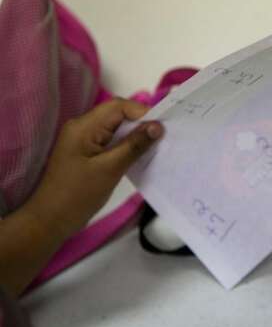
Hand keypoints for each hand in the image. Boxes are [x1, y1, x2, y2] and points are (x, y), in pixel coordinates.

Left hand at [25, 99, 162, 238]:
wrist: (52, 219)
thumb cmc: (79, 194)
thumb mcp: (110, 169)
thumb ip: (134, 145)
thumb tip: (158, 126)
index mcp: (84, 126)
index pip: (118, 106)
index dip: (143, 112)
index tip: (164, 128)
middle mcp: (82, 127)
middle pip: (117, 115)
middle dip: (141, 123)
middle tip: (164, 138)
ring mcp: (84, 140)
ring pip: (116, 128)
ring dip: (136, 135)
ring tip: (157, 147)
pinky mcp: (87, 153)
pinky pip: (111, 141)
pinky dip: (127, 146)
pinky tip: (140, 155)